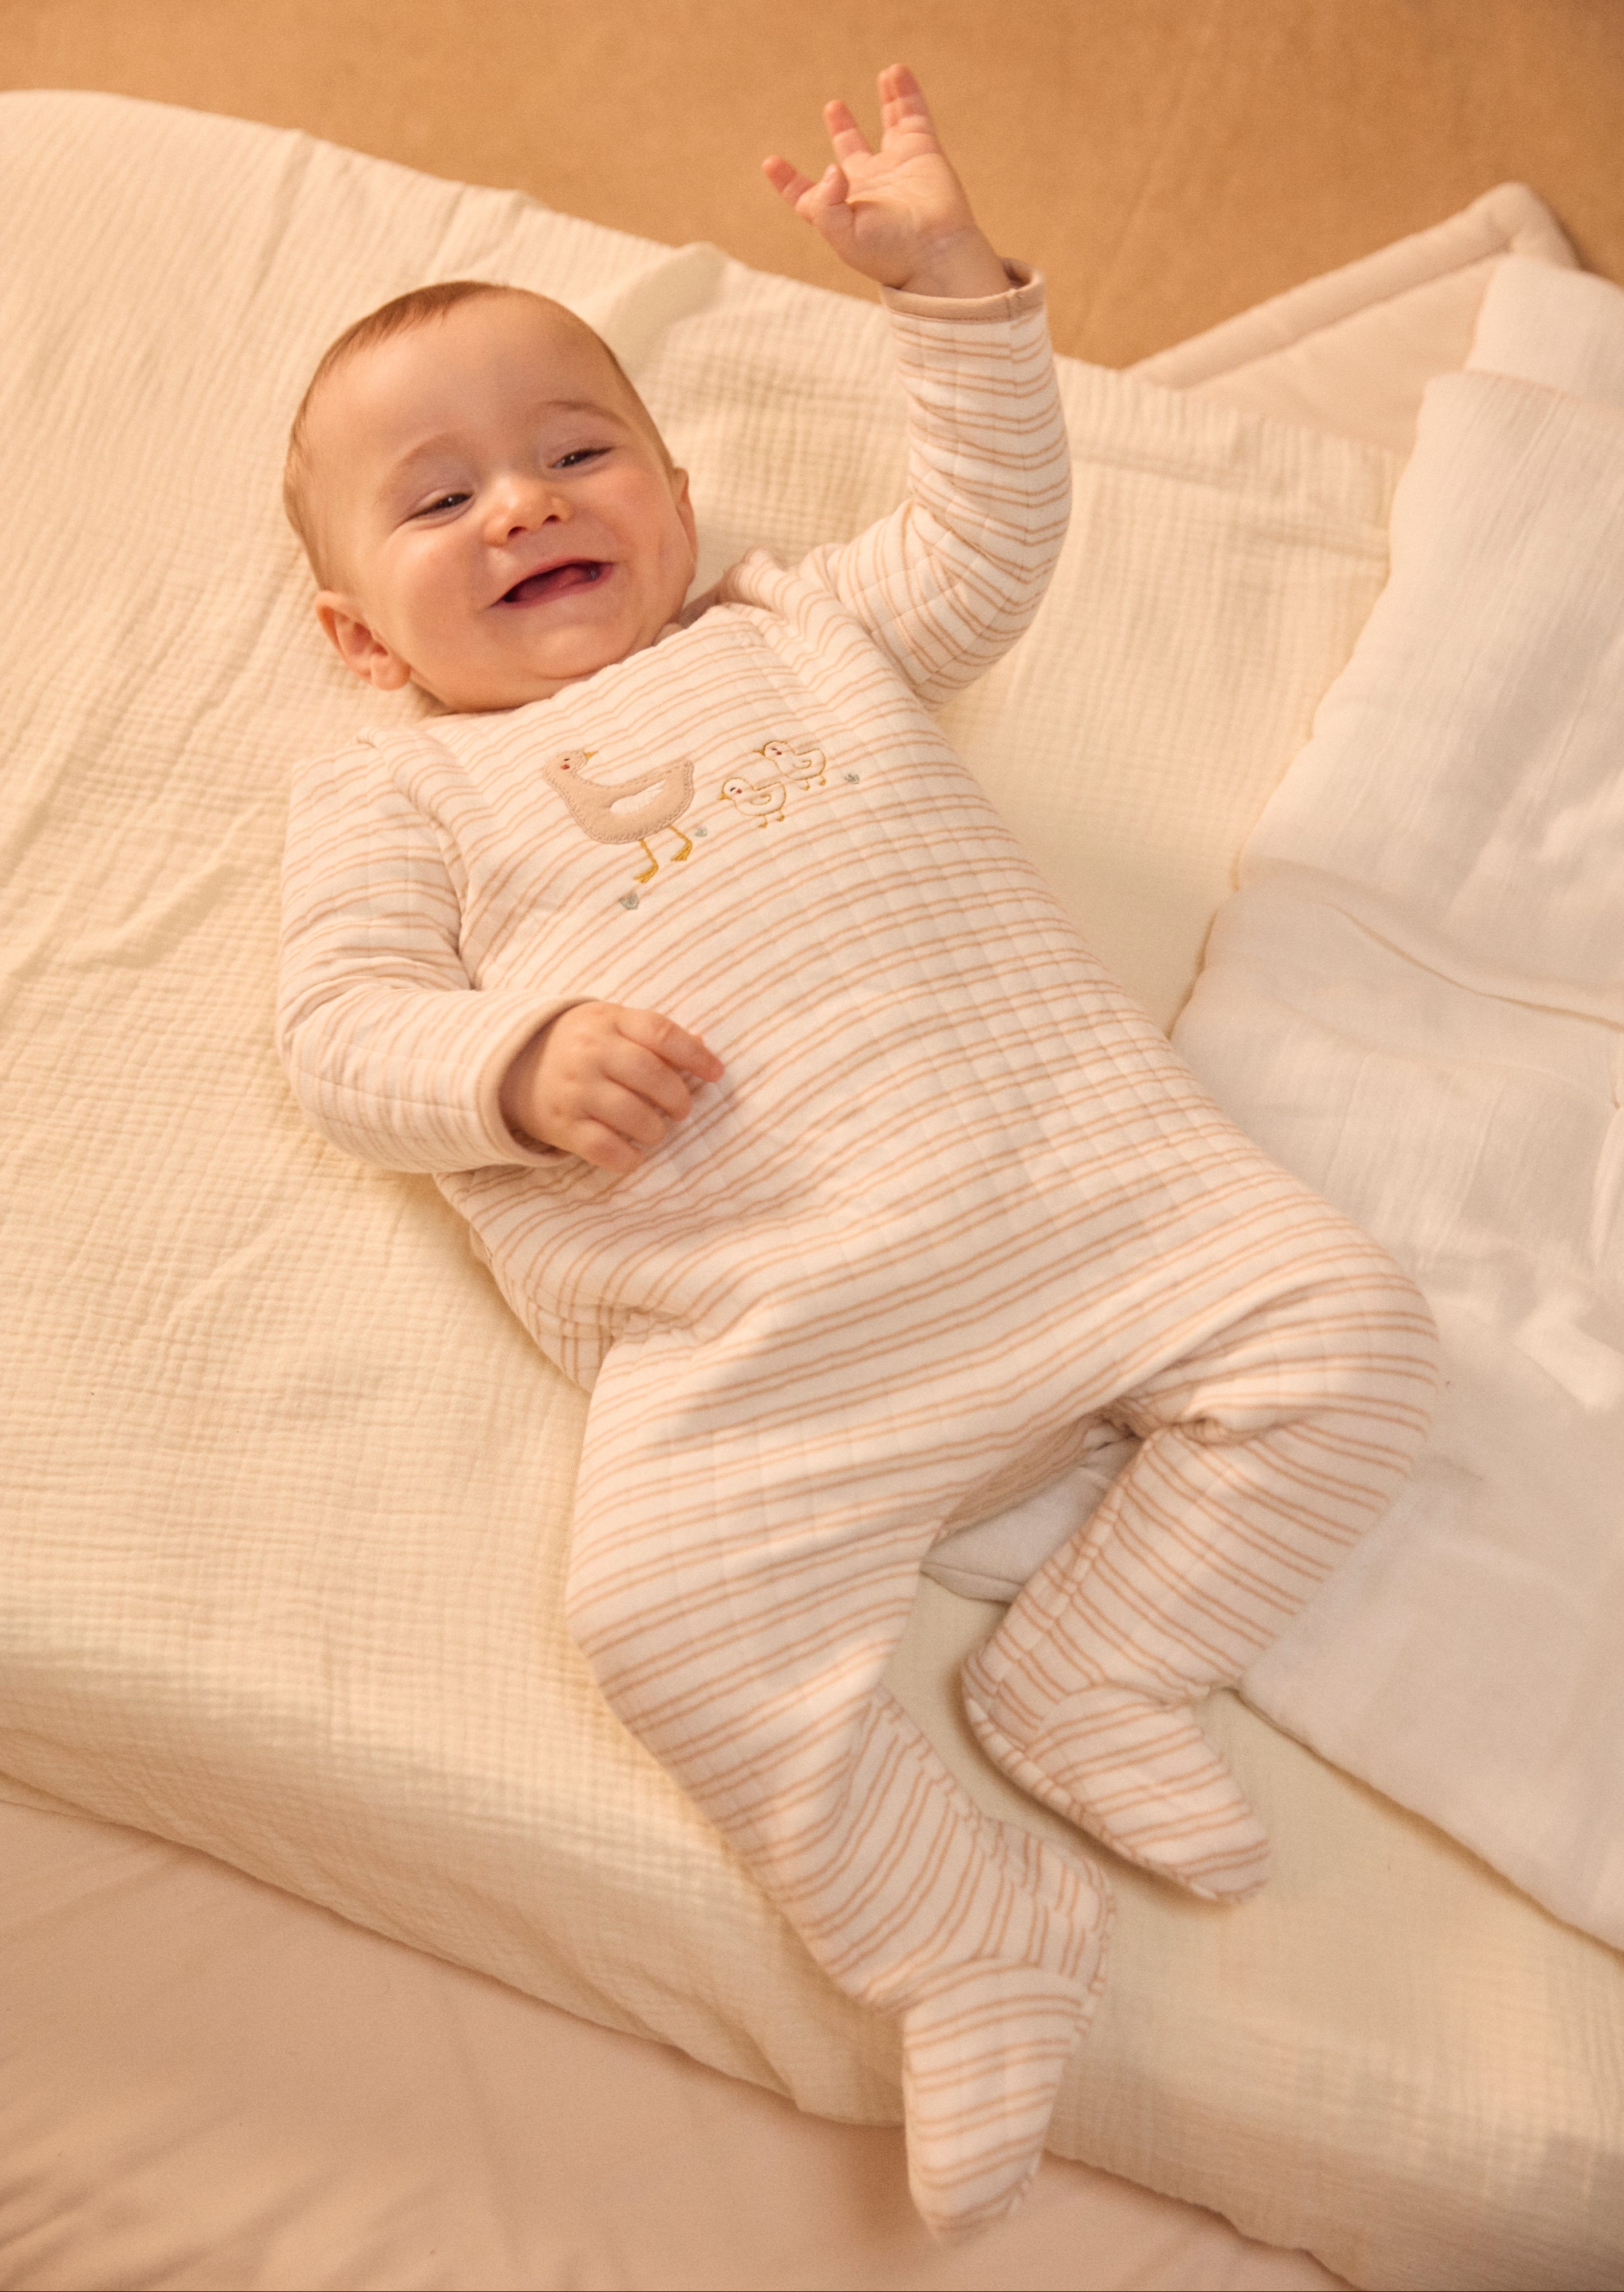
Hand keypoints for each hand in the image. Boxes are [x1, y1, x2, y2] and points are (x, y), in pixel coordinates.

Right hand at [500, 1003, 723, 1173]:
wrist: (510, 1066)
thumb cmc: (577, 1045)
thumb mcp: (610, 1024)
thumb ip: (653, 1035)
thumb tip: (704, 1048)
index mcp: (608, 1020)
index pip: (661, 1033)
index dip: (695, 1055)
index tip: (715, 1074)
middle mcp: (590, 1052)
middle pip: (651, 1075)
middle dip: (678, 1098)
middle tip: (681, 1110)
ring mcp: (574, 1090)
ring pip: (633, 1115)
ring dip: (655, 1129)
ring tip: (654, 1130)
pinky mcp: (561, 1125)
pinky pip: (605, 1149)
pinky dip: (628, 1158)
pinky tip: (633, 1155)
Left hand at [762, 63, 1010, 300]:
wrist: (935, 253)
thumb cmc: (888, 253)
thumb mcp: (842, 235)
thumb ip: (824, 203)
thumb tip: (830, 167)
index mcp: (841, 211)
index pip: (808, 194)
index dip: (788, 180)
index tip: (770, 163)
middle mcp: (868, 187)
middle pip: (851, 152)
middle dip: (842, 130)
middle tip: (833, 107)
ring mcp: (897, 167)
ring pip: (889, 126)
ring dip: (886, 102)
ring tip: (883, 75)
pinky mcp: (922, 152)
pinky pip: (913, 115)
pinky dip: (906, 93)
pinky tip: (897, 72)